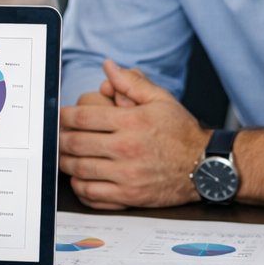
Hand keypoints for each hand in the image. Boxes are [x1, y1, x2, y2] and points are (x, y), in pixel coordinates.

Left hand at [58, 60, 208, 208]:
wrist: (205, 166)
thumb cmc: (181, 133)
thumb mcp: (161, 100)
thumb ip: (131, 83)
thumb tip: (108, 67)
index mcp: (131, 122)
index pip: (83, 118)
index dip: (64, 116)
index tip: (61, 116)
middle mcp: (126, 149)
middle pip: (75, 144)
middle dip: (61, 139)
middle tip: (58, 136)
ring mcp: (126, 176)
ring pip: (79, 170)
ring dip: (66, 162)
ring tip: (65, 155)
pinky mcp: (129, 196)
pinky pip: (92, 194)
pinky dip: (80, 186)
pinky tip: (80, 178)